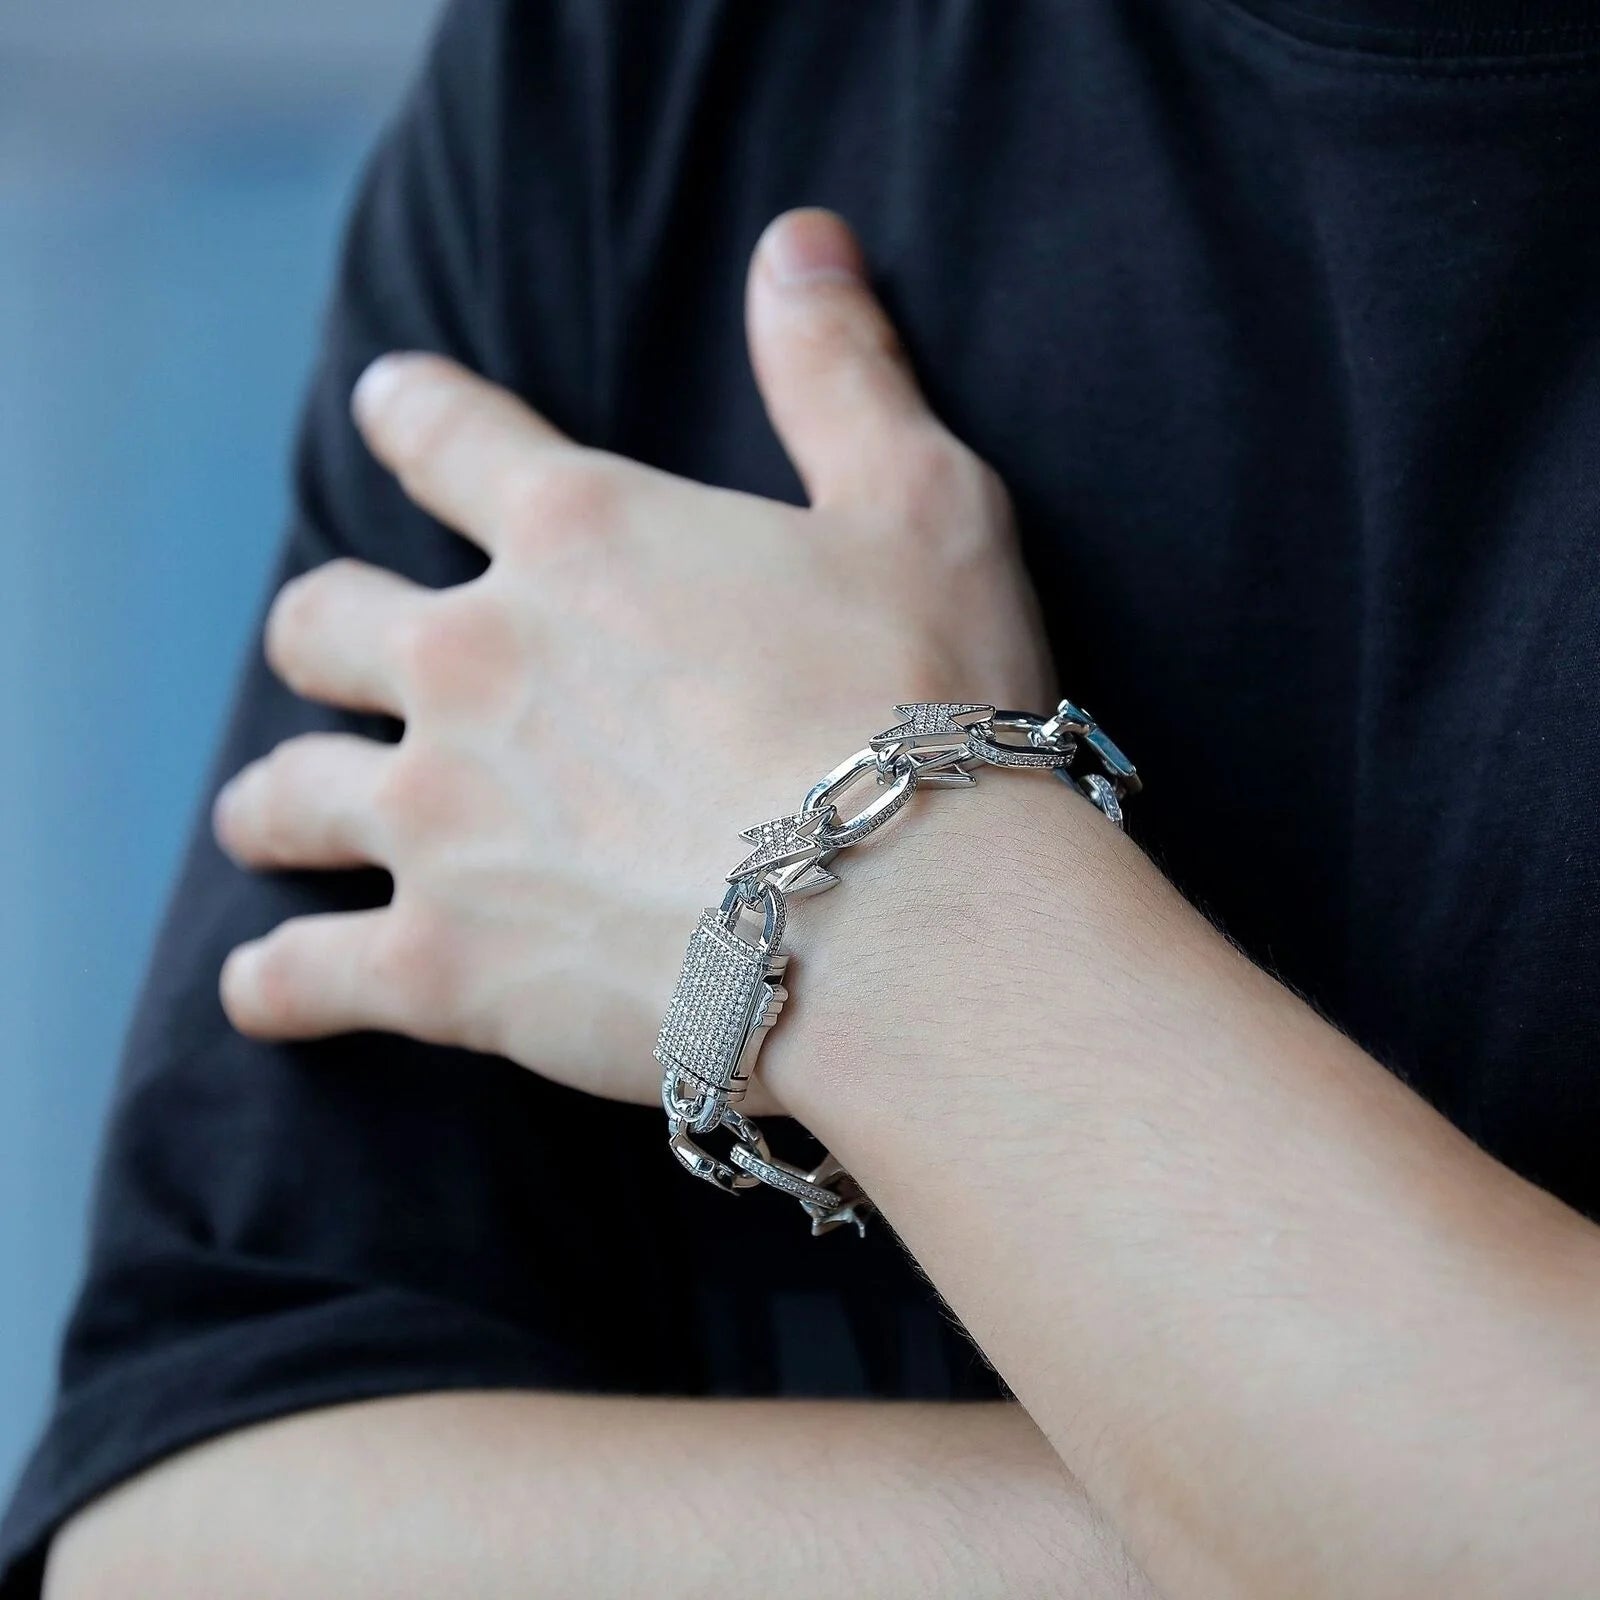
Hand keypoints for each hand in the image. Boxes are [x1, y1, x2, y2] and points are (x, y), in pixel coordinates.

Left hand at [213, 209, 1054, 1106]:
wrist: (901, 925)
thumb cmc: (922, 709)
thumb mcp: (920, 504)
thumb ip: (838, 371)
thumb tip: (801, 237)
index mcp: (574, 539)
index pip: (446, 435)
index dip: (412, 413)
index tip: (390, 409)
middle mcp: (470, 664)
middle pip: (323, 623)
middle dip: (326, 633)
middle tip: (343, 653)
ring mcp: (437, 819)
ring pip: (285, 796)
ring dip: (275, 804)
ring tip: (273, 821)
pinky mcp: (439, 967)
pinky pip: (302, 976)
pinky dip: (275, 985)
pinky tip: (268, 991)